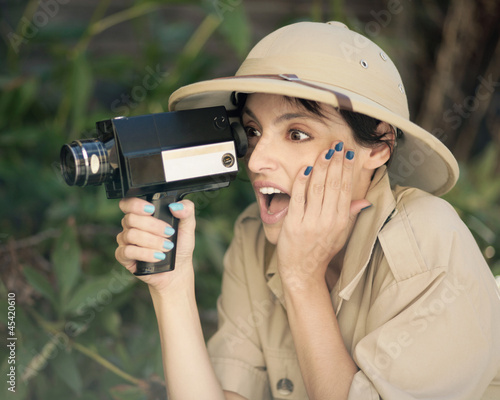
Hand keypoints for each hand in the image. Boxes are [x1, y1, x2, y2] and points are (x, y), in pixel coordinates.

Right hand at [115, 197, 195, 293]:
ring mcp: (126, 241)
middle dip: (153, 226)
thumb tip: (176, 206)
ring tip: (167, 247)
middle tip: (169, 233)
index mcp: (143, 214)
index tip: (152, 209)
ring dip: (152, 241)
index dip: (136, 204)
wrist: (177, 269)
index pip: (129, 203)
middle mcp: (131, 226)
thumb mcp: (188, 226)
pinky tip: (158, 256)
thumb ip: (186, 211)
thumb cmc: (179, 245)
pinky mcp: (124, 256)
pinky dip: (145, 253)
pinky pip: (127, 251)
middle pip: (131, 218)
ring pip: (131, 235)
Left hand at [276, 142, 369, 289]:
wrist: (302, 270)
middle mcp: (328, 221)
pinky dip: (302, 181)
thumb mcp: (341, 234)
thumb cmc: (322, 251)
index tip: (349, 153)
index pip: (346, 189)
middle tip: (338, 145)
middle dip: (336, 162)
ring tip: (326, 151)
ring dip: (322, 167)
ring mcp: (310, 222)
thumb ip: (351, 215)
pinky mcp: (294, 224)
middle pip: (334, 185)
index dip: (348, 169)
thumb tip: (365, 201)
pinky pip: (298, 198)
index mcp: (341, 221)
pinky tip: (306, 168)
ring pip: (317, 188)